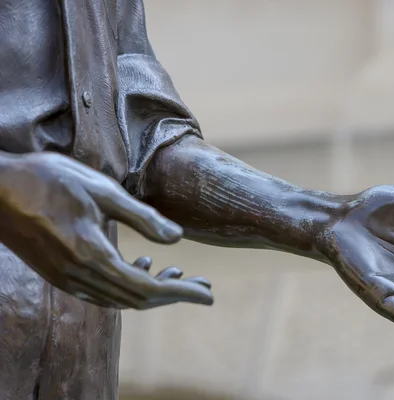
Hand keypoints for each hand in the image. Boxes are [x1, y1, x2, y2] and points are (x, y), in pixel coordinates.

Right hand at [0, 151, 212, 308]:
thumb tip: (177, 239)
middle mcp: (80, 277)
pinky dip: (128, 284)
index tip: (208, 294)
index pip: (148, 290)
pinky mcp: (60, 273)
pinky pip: (103, 291)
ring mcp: (67, 279)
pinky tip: (143, 264)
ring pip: (120, 298)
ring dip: (152, 290)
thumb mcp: (103, 190)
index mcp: (93, 257)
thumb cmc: (48, 180)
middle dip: (174, 294)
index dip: (182, 293)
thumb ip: (142, 218)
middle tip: (203, 286)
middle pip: (137, 299)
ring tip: (178, 274)